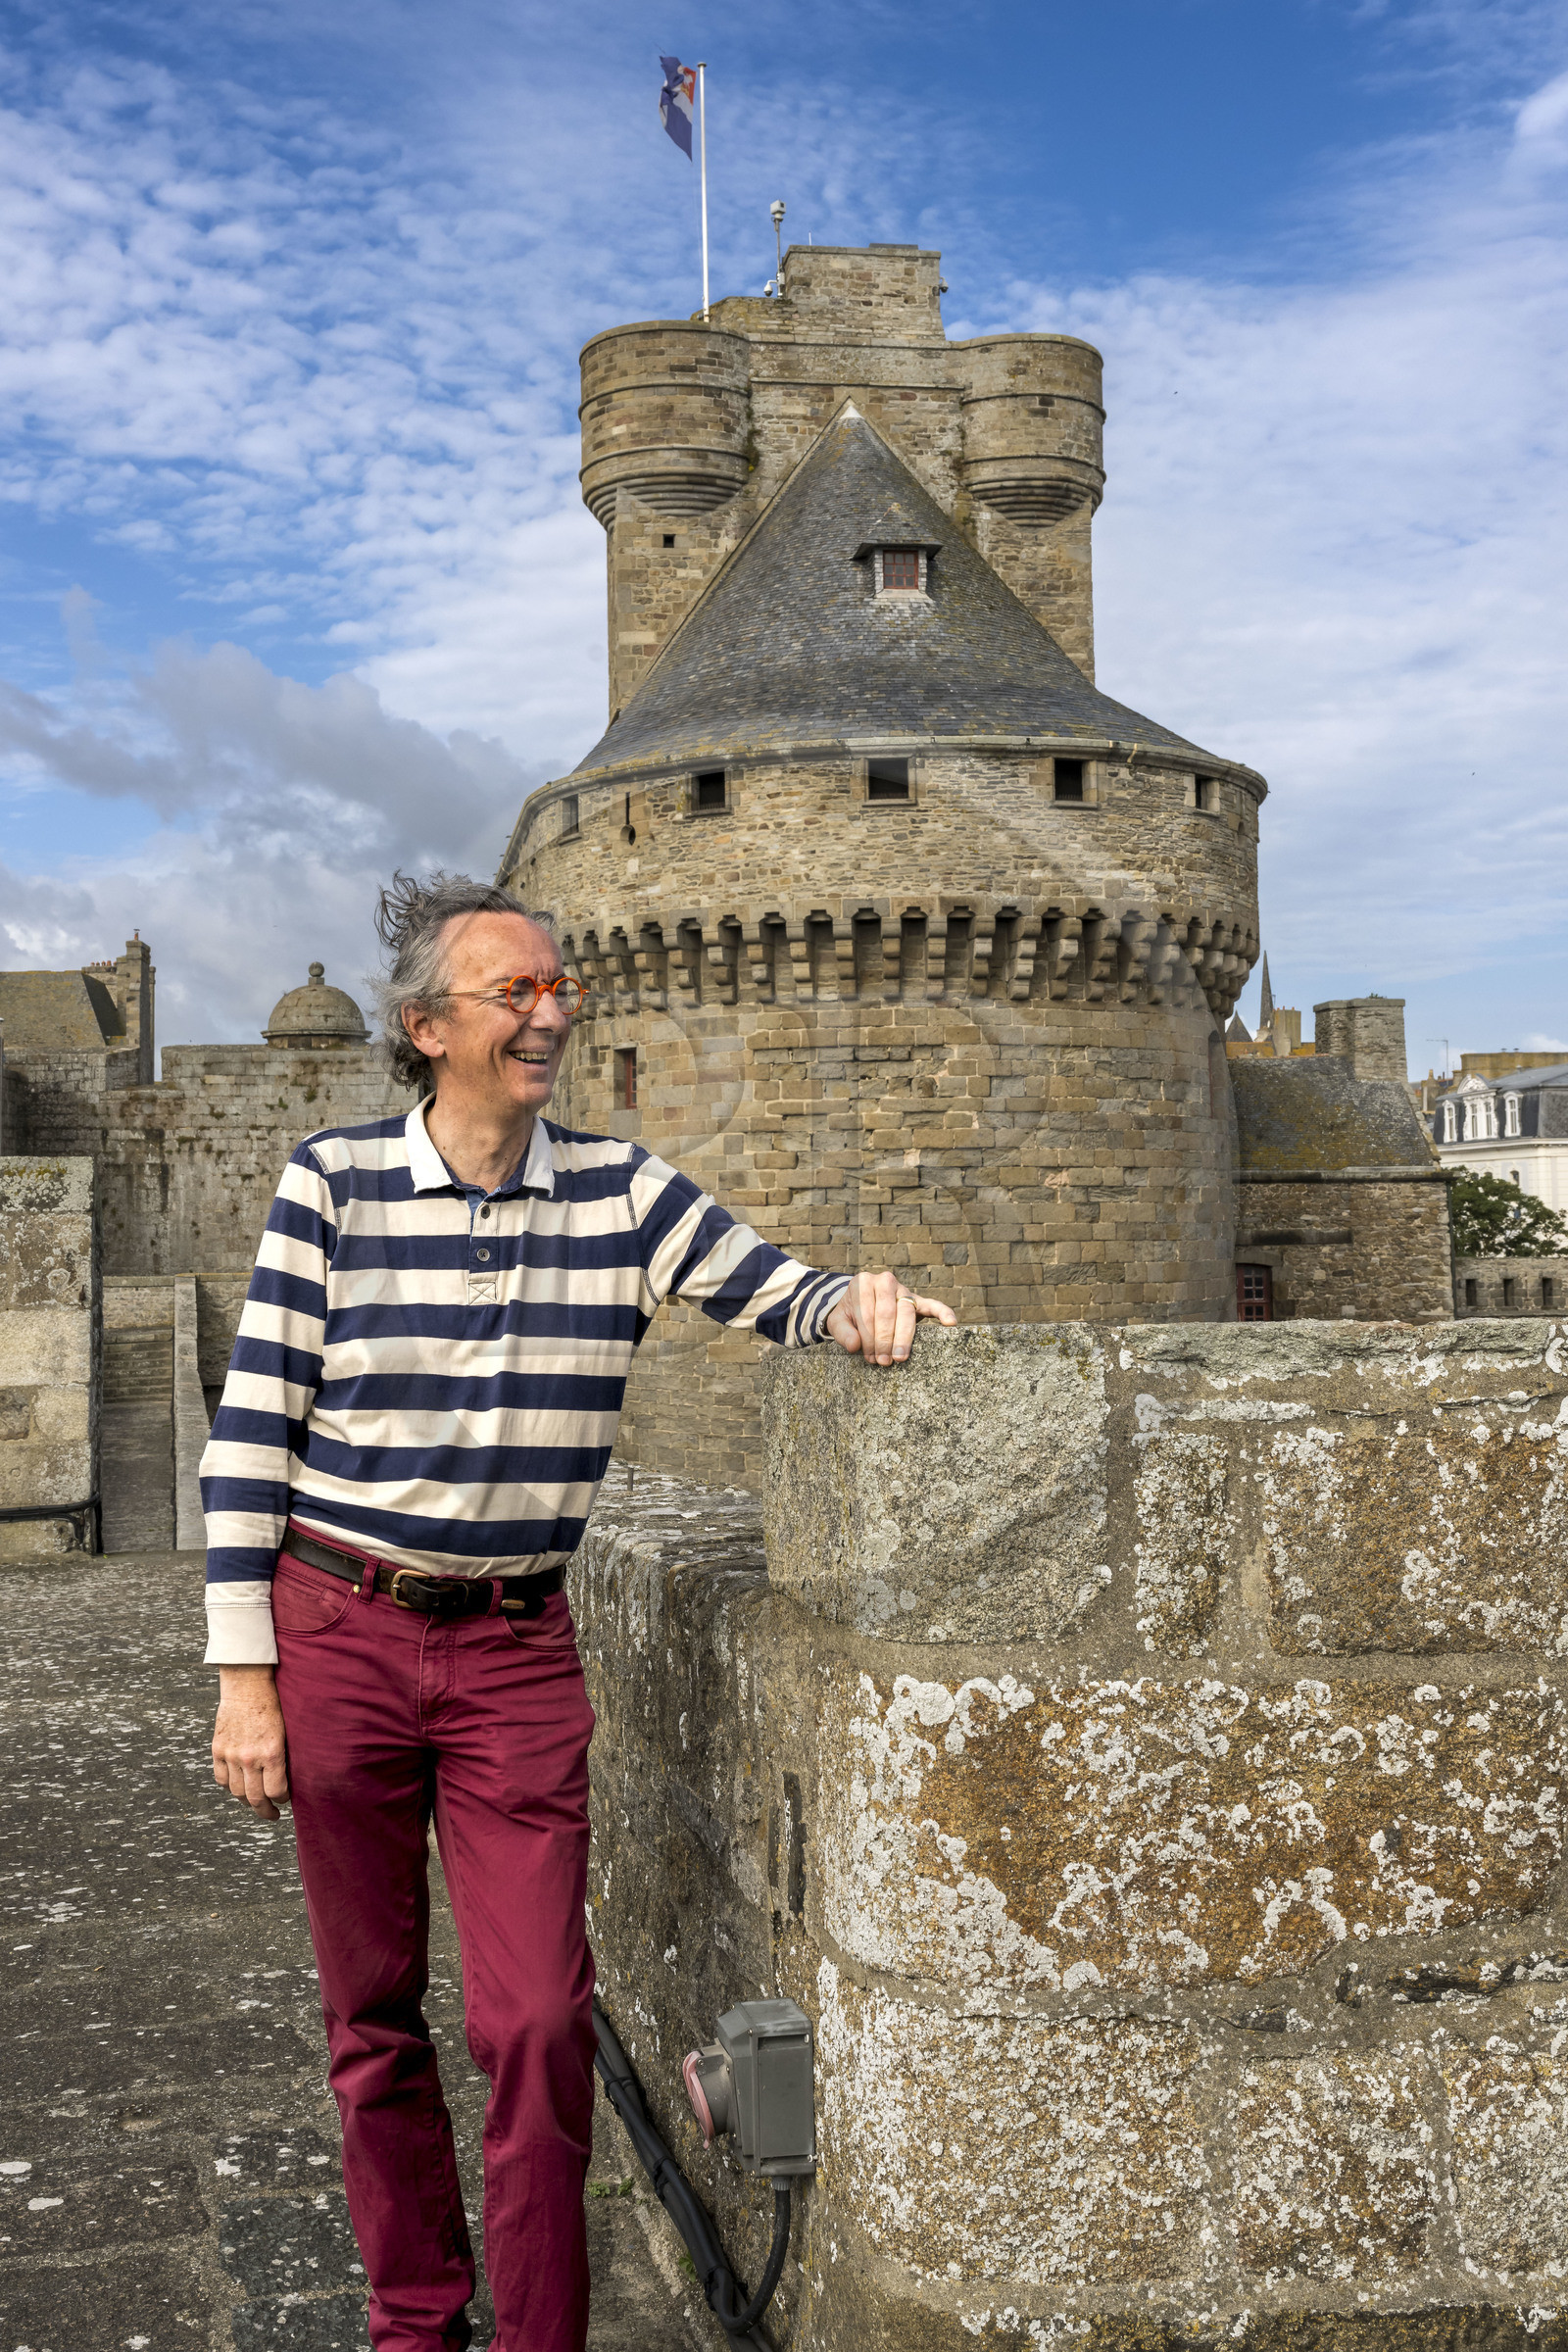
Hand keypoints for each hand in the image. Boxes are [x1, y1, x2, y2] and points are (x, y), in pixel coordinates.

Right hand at [212, 1667, 290, 1821]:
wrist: (247, 1684)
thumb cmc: (273, 1704)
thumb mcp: (287, 1730)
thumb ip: (285, 1756)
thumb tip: (289, 1778)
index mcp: (272, 1752)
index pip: (277, 1791)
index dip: (282, 1800)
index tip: (285, 1800)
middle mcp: (250, 1757)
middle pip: (256, 1798)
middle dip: (266, 1811)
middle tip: (272, 1814)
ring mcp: (231, 1755)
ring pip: (237, 1792)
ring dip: (247, 1802)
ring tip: (255, 1803)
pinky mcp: (218, 1749)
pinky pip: (221, 1779)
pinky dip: (229, 1787)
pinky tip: (238, 1787)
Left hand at [825, 1271, 956, 1366]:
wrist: (857, 1303)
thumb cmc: (849, 1313)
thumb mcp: (837, 1321)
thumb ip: (842, 1332)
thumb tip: (854, 1346)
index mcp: (863, 1283)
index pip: (867, 1312)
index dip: (868, 1337)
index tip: (869, 1357)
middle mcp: (885, 1282)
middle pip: (888, 1312)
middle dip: (885, 1339)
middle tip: (884, 1361)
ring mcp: (903, 1290)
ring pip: (906, 1312)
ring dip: (904, 1337)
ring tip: (900, 1356)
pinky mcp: (917, 1299)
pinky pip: (932, 1304)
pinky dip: (942, 1312)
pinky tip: (950, 1323)